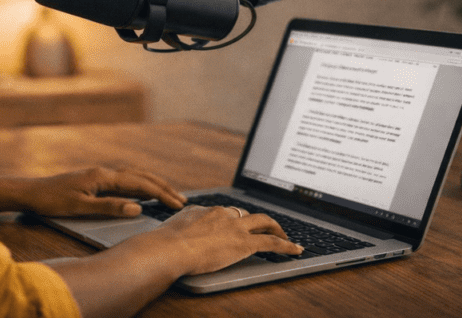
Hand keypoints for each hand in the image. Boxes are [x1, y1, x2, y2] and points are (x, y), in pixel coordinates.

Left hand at [21, 167, 186, 217]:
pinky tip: (142, 191)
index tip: (178, 204)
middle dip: (163, 187)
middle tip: (182, 199)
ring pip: (134, 175)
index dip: (161, 194)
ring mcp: (99, 175)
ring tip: (169, 193)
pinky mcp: (95, 180)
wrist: (31, 192)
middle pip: (140, 176)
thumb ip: (109, 207)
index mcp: (103, 177)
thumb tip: (138, 208)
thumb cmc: (52, 201)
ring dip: (153, 183)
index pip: (140, 184)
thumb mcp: (80, 207)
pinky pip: (125, 179)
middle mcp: (104, 172)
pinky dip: (139, 183)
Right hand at [152, 204, 303, 274]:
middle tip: (265, 228)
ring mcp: (235, 227)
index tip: (237, 226)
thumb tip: (182, 228)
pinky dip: (287, 246)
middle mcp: (223, 214)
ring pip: (264, 222)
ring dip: (277, 228)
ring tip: (285, 237)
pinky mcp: (244, 242)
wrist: (170, 248)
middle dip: (257, 221)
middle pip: (246, 213)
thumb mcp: (172, 227)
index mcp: (206, 210)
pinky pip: (272, 242)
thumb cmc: (165, 242)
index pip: (225, 213)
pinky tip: (296, 250)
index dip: (234, 220)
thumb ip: (182, 225)